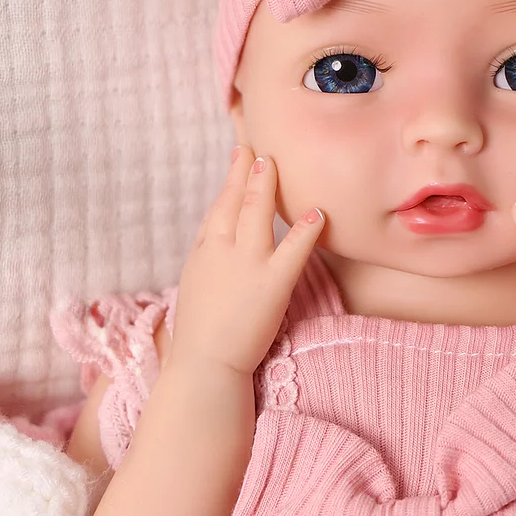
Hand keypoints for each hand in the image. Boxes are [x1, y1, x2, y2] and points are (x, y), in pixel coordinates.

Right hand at [168, 146, 324, 375]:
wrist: (203, 365)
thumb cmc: (200, 337)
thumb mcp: (197, 290)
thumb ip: (211, 264)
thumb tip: (222, 250)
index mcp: (204, 254)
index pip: (219, 209)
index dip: (231, 181)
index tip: (240, 157)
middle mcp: (222, 251)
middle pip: (235, 202)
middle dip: (247, 173)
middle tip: (258, 150)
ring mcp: (247, 264)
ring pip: (257, 213)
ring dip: (267, 186)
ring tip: (275, 163)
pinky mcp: (273, 283)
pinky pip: (294, 249)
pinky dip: (306, 229)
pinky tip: (319, 213)